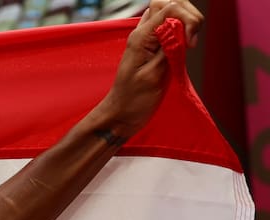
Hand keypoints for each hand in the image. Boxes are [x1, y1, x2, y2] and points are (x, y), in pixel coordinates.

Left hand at [96, 0, 203, 138]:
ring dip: (187, 22)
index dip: (186, 19)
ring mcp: (149, 40)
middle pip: (171, 3)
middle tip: (190, 42)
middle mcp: (143, 34)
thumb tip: (182, 28)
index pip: (169, 7)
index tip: (190, 43)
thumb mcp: (153, 75)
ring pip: (172, 13)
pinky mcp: (156, 48)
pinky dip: (184, 32)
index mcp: (140, 37)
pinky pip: (172, 28)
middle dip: (188, 16)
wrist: (122, 115)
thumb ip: (168, 49)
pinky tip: (185, 47)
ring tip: (189, 44)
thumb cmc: (133, 101)